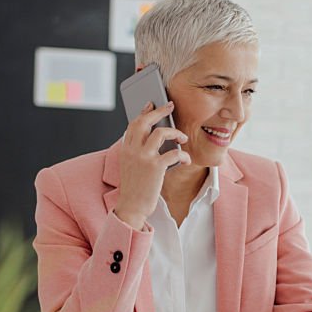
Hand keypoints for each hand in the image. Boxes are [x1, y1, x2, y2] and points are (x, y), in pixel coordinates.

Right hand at [113, 101, 190, 229]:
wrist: (132, 207)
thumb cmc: (135, 188)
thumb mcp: (130, 166)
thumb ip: (137, 151)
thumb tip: (154, 137)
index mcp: (125, 149)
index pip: (133, 124)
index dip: (144, 112)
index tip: (151, 104)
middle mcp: (133, 150)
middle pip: (145, 122)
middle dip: (159, 111)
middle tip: (170, 107)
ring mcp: (144, 157)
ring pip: (161, 133)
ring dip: (176, 133)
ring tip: (183, 139)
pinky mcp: (155, 167)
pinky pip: (174, 153)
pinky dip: (183, 155)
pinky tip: (186, 160)